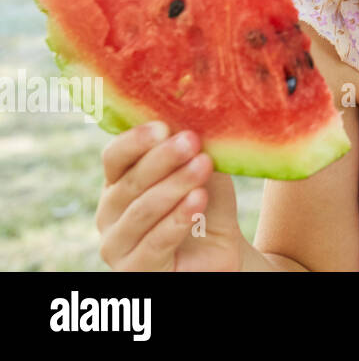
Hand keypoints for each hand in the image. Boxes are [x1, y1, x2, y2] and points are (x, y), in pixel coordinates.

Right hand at [97, 121, 243, 270]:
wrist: (219, 250)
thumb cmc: (205, 204)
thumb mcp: (203, 173)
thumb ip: (193, 151)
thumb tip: (195, 117)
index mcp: (119, 182)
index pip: (115, 157)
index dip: (136, 141)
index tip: (164, 126)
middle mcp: (109, 212)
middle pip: (130, 182)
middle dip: (163, 159)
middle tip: (192, 141)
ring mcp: (117, 244)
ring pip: (142, 211)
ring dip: (175, 185)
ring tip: (203, 165)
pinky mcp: (135, 271)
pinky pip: (155, 243)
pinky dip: (178, 218)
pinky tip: (198, 199)